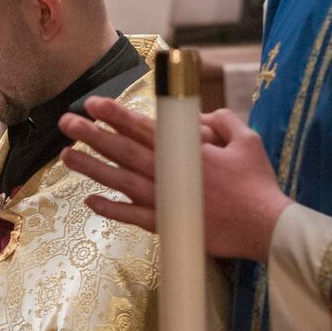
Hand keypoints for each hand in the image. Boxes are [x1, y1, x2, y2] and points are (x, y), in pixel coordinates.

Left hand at [59, 97, 290, 262]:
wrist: (265, 228)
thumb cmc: (257, 183)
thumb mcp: (247, 141)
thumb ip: (223, 121)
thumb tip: (200, 116)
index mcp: (186, 150)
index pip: (143, 128)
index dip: (116, 114)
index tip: (93, 103)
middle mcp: (168, 173)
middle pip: (123, 151)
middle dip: (92, 134)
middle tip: (67, 122)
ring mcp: (164, 200)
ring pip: (120, 181)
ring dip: (92, 168)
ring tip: (66, 155)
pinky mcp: (166, 225)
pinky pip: (131, 216)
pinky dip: (110, 209)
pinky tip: (90, 201)